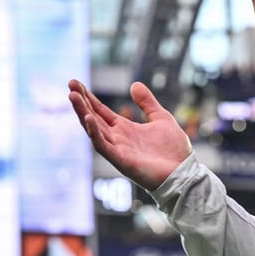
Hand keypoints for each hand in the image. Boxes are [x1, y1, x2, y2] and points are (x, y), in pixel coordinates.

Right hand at [68, 79, 191, 190]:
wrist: (183, 171)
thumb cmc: (174, 149)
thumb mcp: (161, 118)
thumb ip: (147, 103)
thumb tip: (134, 84)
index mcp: (125, 129)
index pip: (101, 111)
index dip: (89, 98)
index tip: (76, 83)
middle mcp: (117, 139)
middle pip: (93, 118)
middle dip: (81, 102)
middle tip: (70, 84)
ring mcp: (117, 150)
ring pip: (93, 130)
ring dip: (83, 113)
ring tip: (73, 97)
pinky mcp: (121, 161)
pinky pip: (103, 146)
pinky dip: (95, 133)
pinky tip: (89, 118)